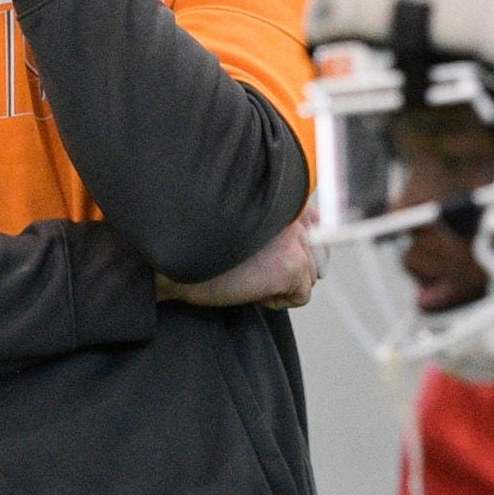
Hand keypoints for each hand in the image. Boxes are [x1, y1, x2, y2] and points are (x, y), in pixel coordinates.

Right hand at [158, 222, 321, 310]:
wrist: (178, 259)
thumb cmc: (202, 241)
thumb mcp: (245, 219)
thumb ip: (276, 220)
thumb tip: (310, 234)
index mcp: (284, 194)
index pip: (315, 220)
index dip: (295, 244)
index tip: (272, 254)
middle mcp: (295, 210)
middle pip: (315, 250)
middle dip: (289, 266)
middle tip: (252, 266)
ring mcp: (297, 237)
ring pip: (309, 275)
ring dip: (281, 283)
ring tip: (247, 274)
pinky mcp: (293, 264)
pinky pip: (301, 295)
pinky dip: (277, 300)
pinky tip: (251, 288)